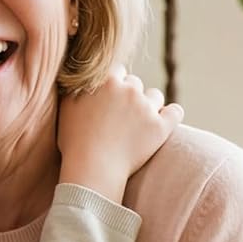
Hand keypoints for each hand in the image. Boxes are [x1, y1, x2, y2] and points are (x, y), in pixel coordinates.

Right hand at [58, 68, 182, 201]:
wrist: (92, 169)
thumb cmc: (75, 142)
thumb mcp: (66, 106)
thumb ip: (77, 86)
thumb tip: (83, 78)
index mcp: (105, 80)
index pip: (117, 72)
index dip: (112, 86)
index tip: (109, 100)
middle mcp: (128, 88)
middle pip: (135, 83)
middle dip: (130, 96)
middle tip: (121, 116)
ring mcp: (146, 107)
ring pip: (155, 96)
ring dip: (149, 105)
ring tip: (138, 124)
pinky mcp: (160, 126)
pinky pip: (175, 112)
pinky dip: (171, 116)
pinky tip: (164, 122)